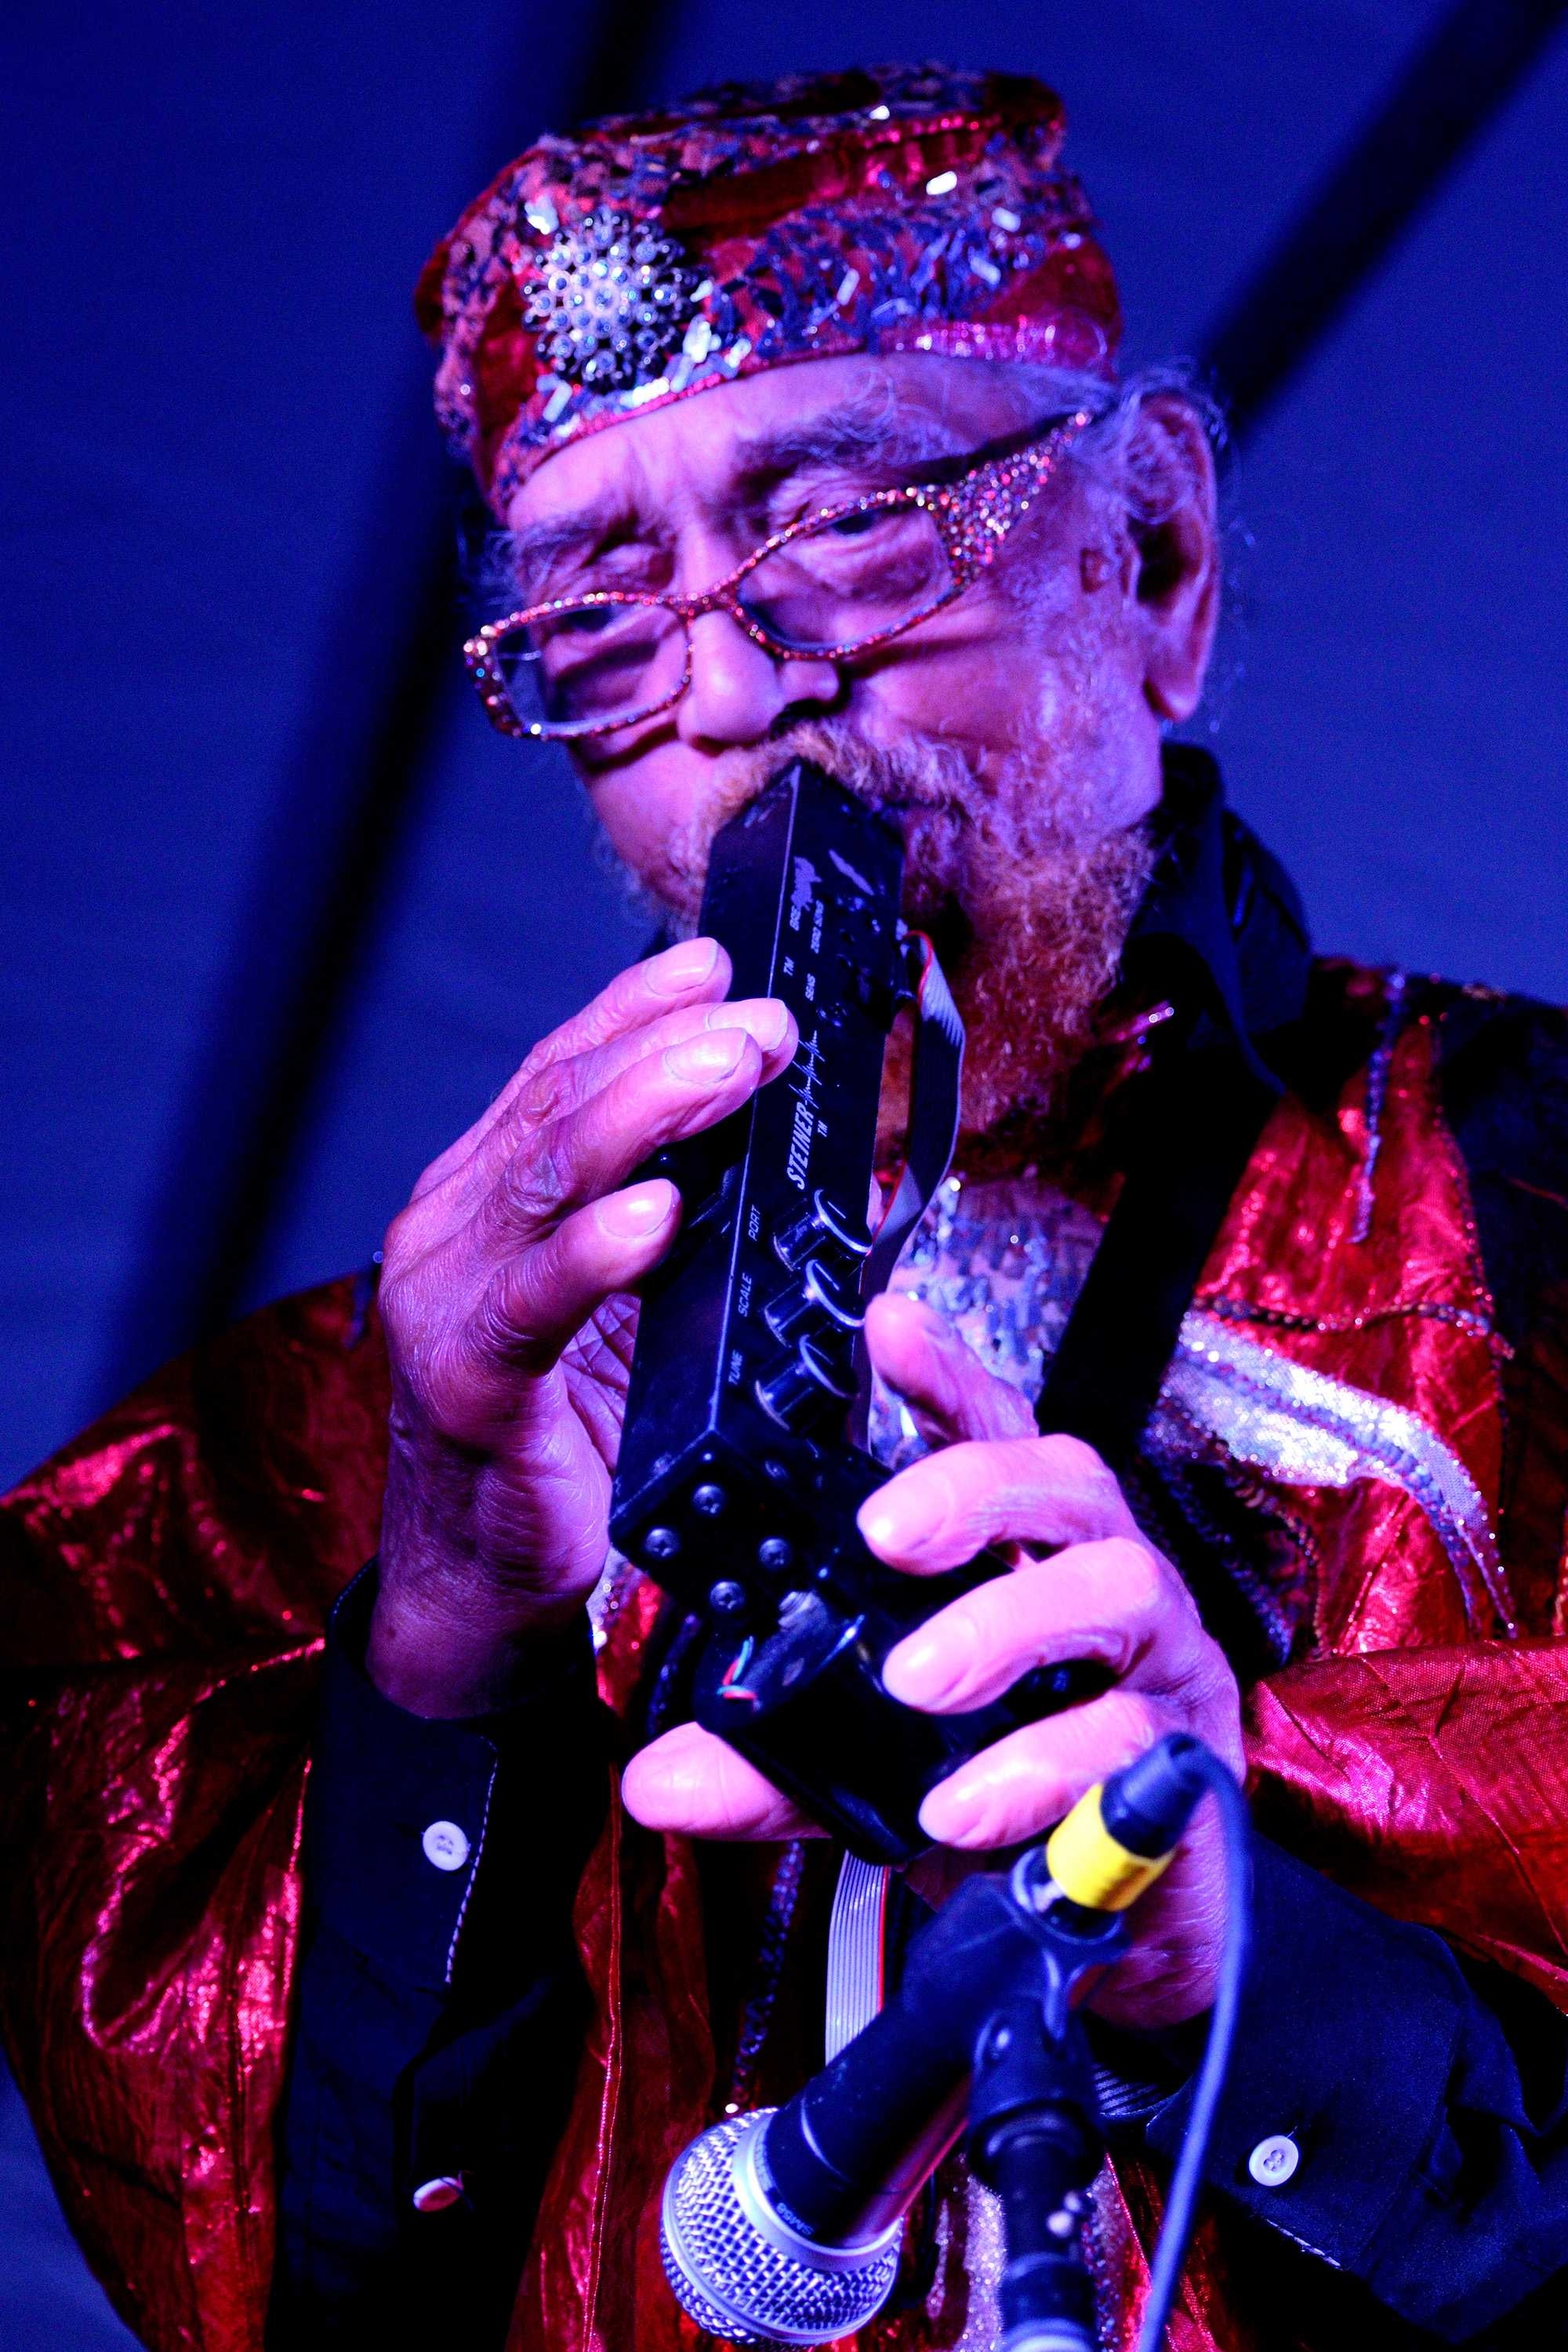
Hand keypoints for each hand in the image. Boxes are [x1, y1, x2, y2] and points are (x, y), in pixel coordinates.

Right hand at [369, 937, 795, 1717]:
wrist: (485, 1576)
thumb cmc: (571, 1435)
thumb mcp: (653, 1312)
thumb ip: (712, 1233)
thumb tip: (836, 1171)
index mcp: (497, 1194)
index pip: (566, 1074)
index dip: (640, 1012)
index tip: (721, 962)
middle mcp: (459, 1225)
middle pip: (563, 1107)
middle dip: (668, 1049)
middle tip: (762, 1018)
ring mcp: (448, 1296)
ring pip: (550, 1178)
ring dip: (649, 1114)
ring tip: (731, 1069)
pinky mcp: (464, 1381)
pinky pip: (537, 1304)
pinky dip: (599, 1254)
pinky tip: (659, 1217)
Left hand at [621, 1290, 1243, 2028]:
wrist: (1119, 1939)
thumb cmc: (1007, 1805)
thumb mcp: (868, 1773)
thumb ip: (775, 1764)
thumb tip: (657, 1780)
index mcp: (1020, 1554)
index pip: (992, 1432)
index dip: (945, 1373)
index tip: (884, 1325)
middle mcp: (1099, 1582)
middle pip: (1067, 1477)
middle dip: (975, 1486)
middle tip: (884, 1535)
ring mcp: (1157, 1662)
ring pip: (1117, 1583)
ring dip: (1007, 1623)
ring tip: (915, 1681)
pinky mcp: (1185, 1756)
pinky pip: (1132, 1735)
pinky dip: (1042, 1767)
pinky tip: (966, 1805)